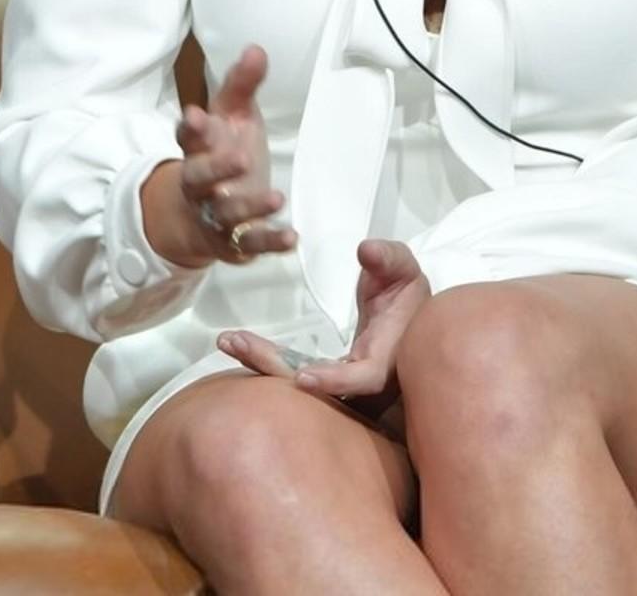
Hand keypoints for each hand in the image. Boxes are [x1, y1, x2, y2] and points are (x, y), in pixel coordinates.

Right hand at [148, 44, 296, 265]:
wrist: (199, 213)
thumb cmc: (220, 153)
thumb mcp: (232, 116)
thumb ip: (241, 85)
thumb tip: (256, 49)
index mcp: (199, 148)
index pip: (190, 137)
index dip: (192, 128)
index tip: (196, 115)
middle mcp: (201, 183)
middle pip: (199, 177)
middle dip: (215, 169)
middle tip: (239, 158)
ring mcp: (215, 215)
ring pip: (226, 214)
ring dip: (250, 208)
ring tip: (275, 198)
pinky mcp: (233, 242)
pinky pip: (250, 244)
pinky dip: (269, 242)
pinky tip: (292, 237)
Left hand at [217, 238, 430, 422]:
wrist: (406, 320)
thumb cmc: (408, 296)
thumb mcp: (402, 269)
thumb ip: (388, 258)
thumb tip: (367, 249)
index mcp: (385, 361)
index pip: (363, 379)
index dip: (335, 381)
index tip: (303, 377)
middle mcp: (360, 382)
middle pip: (315, 386)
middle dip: (272, 366)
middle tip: (234, 342)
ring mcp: (340, 385)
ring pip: (299, 380)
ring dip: (262, 361)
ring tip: (228, 340)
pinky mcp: (326, 378)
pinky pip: (295, 371)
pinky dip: (270, 358)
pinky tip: (242, 345)